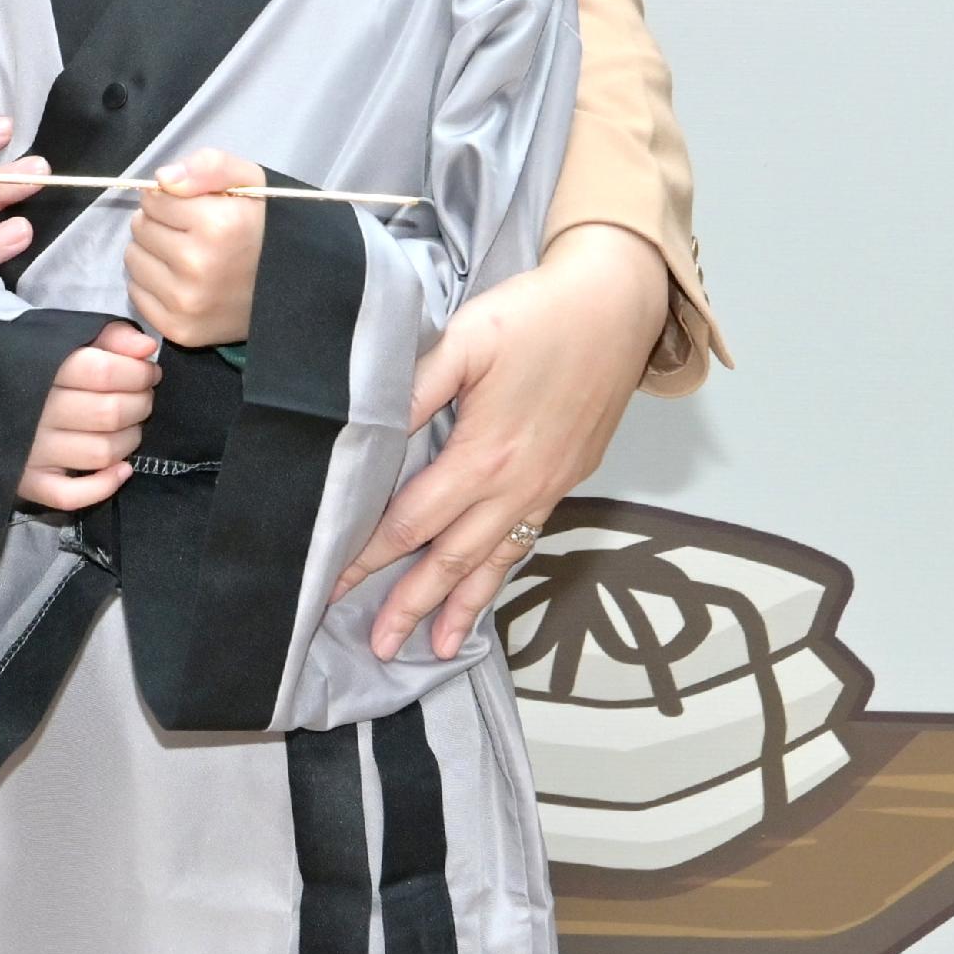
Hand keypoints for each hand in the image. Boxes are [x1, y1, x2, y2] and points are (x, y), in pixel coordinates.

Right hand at [19, 321, 160, 510]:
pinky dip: (104, 486)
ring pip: (100, 452)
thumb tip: (147, 348)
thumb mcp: (62, 336)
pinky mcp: (28, 482)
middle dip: (141, 403)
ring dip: (130, 440)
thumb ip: (109, 335)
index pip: (105, 372)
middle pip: (109, 413)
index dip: (139, 373)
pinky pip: (71, 495)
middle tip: (144, 397)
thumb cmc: (25, 363)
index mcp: (43, 369)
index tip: (150, 372)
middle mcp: (36, 412)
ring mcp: (31, 451)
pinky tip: (123, 469)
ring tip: (132, 426)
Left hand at [124, 148, 265, 347]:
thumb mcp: (249, 181)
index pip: (154, 198)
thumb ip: (208, 165)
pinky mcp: (179, 328)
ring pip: (133, 259)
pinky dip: (152, 284)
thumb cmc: (262, 229)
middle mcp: (199, 264)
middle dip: (160, 224)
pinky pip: (136, 293)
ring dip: (152, 253)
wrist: (289, 290)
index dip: (172, 198)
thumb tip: (162, 178)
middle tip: (189, 233)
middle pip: (140, 227)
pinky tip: (180, 282)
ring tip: (184, 256)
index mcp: (218, 224)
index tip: (193, 208)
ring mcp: (187, 301)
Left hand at [337, 221, 673, 660]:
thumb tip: (368, 429)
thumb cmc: (538, 314)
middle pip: (452, 558)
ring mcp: (548, 487)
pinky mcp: (570, 478)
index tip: (333, 587)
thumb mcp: (467, 338)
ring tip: (438, 648)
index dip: (368, 558)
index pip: (410, 522)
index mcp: (483, 456)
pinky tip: (489, 585)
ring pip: (496, 560)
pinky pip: (527, 538)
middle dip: (413, 605)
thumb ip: (415, 389)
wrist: (619, 305)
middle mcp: (517, 485)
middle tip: (380, 648)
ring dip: (463, 606)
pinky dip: (503, 573)